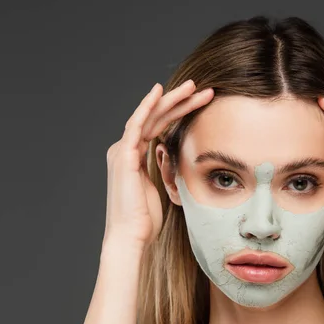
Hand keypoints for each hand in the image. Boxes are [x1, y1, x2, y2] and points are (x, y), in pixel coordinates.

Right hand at [103, 80, 213, 250]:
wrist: (131, 236)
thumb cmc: (145, 220)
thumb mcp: (159, 188)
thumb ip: (164, 171)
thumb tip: (178, 163)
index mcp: (133, 157)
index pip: (158, 127)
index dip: (179, 112)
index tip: (199, 102)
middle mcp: (125, 150)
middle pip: (155, 118)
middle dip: (179, 101)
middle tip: (201, 88)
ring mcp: (122, 151)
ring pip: (149, 116)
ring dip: (170, 99)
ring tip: (192, 87)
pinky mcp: (123, 155)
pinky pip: (136, 125)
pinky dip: (147, 107)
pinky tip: (159, 92)